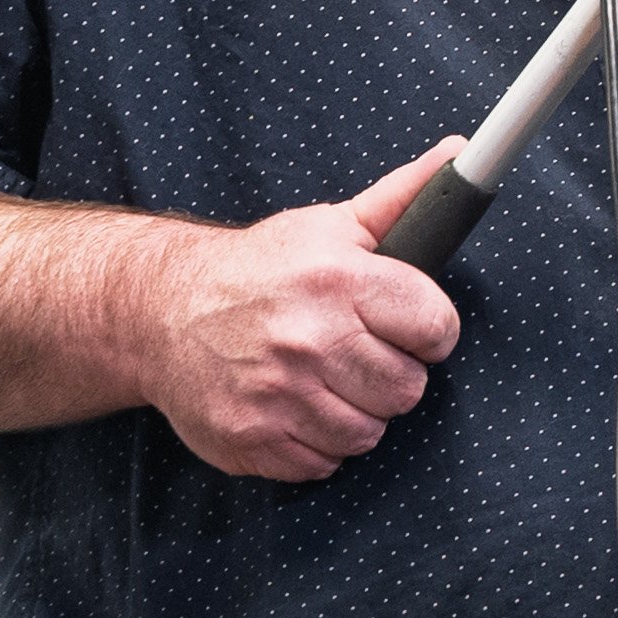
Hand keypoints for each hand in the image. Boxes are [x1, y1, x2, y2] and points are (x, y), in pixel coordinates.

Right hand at [120, 140, 466, 481]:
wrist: (159, 312)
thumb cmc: (258, 270)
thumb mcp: (330, 227)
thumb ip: (401, 200)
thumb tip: (458, 154)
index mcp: (337, 282)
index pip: (435, 326)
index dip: (430, 330)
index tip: (409, 327)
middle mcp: (308, 339)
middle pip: (407, 389)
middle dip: (392, 374)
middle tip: (359, 354)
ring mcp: (276, 394)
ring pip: (368, 433)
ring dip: (355, 412)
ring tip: (326, 380)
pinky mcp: (250, 438)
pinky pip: (322, 463)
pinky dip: (315, 443)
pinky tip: (296, 407)